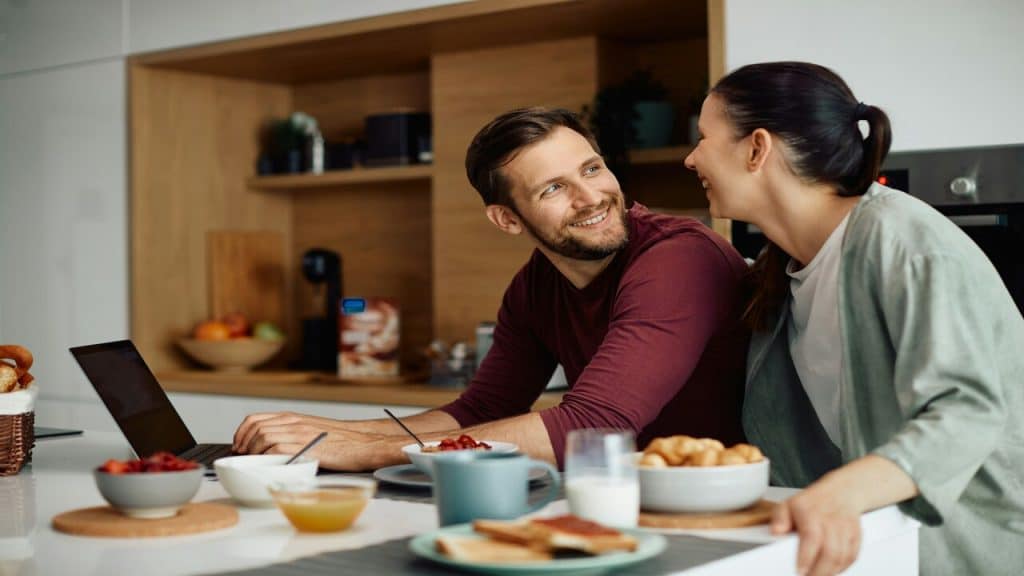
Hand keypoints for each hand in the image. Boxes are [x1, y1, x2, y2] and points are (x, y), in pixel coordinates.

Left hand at [232, 412, 394, 470]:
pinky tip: (268, 466)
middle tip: (242, 458)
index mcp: (293, 417)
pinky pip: (276, 449)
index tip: (238, 446)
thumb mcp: (312, 431)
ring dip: (253, 452)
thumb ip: (292, 435)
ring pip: (262, 437)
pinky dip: (266, 458)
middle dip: (242, 444)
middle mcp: (293, 422)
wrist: (362, 443)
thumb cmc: (341, 441)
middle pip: (255, 428)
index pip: (255, 419)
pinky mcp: (305, 446)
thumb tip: (269, 449)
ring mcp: (299, 433)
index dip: (241, 433)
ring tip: (253, 464)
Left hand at [771, 483, 863, 575]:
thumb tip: (776, 531)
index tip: (799, 572)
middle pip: (830, 552)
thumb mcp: (788, 504)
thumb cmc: (812, 502)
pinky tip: (830, 570)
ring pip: (842, 557)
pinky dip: (842, 567)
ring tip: (817, 575)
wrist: (842, 492)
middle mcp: (831, 520)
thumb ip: (779, 518)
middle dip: (819, 572)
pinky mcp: (856, 536)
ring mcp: (846, 528)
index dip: (806, 558)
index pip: (811, 537)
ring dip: (830, 572)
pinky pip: (852, 556)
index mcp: (811, 512)